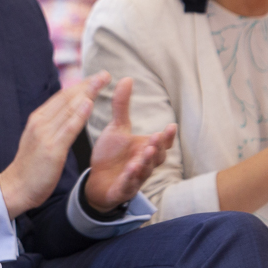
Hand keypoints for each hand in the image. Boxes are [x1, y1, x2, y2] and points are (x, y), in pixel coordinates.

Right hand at [0, 72, 109, 218]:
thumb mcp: (38, 140)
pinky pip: (68, 129)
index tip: (96, 78)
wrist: (16, 187)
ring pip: (68, 109)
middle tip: (105, 74)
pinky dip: (79, 115)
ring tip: (101, 81)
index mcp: (37, 119)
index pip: (61, 98)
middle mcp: (40, 123)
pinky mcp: (51, 149)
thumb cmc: (30, 166)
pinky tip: (89, 103)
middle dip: (87, 85)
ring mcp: (45, 135)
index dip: (80, 86)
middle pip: (66, 99)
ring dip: (86, 93)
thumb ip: (51, 125)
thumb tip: (67, 113)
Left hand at [85, 78, 175, 211]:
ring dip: (146, 162)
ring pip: (145, 171)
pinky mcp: (123, 190)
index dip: (167, 136)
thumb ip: (122, 106)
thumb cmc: (112, 154)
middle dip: (157, 147)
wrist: (97, 181)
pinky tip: (130, 169)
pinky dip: (130, 178)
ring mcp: (136, 178)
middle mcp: (145, 164)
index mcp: (146, 148)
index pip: (162, 142)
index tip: (170, 125)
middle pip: (157, 157)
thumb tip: (127, 78)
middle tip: (156, 137)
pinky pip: (128, 184)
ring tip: (145, 152)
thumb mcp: (116, 128)